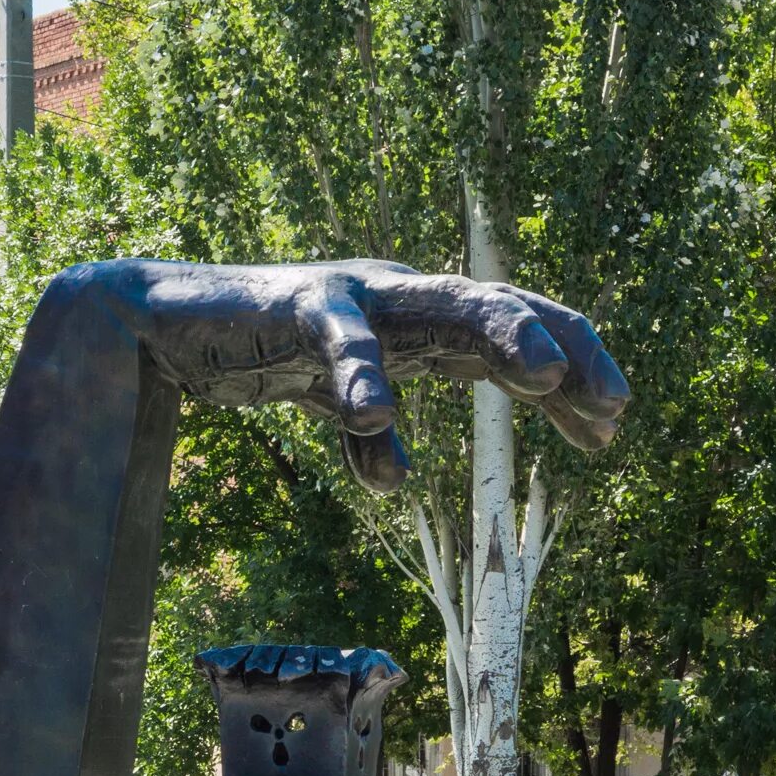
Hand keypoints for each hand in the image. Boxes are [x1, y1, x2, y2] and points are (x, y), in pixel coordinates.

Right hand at [68, 258, 630, 489]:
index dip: (573, 370)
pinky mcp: (296, 302)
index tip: (612, 425)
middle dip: (566, 347)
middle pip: (504, 305)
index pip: (516, 333)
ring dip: (502, 330)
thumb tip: (398, 483)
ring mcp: (354, 292)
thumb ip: (371, 436)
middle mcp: (400, 293)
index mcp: (418, 318)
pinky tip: (378, 418)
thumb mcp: (329, 402)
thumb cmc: (259, 349)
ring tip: (546, 375)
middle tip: (612, 402)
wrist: (163, 319)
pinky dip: (364, 376)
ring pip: (445, 300)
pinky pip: (342, 338)